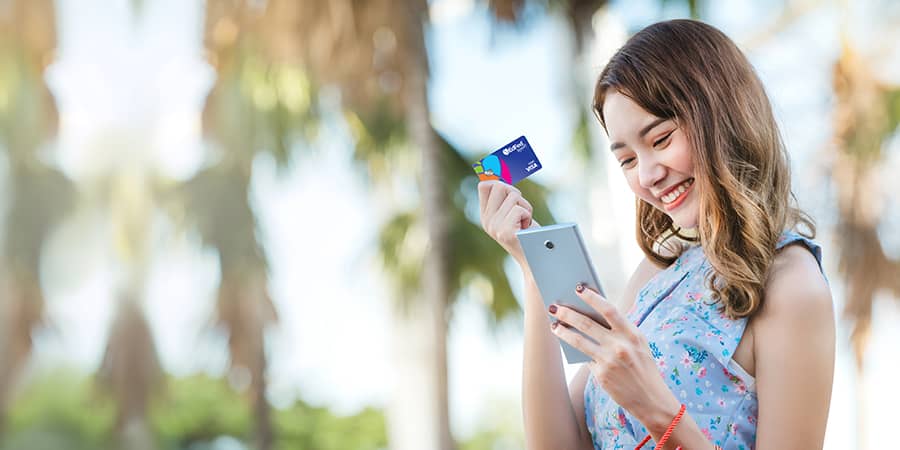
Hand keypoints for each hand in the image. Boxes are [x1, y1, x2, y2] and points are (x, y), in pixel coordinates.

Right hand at [477, 180, 538, 267]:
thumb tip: (502, 169)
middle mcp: (486, 221)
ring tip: (525, 222)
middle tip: (521, 210)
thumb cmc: (529, 234)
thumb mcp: (514, 213)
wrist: (535, 260)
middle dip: (516, 194)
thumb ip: (507, 197)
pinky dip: (528, 216)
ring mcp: (494, 227)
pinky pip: (519, 209)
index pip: (484, 185)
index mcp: (486, 215)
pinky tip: (527, 229)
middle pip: (499, 185)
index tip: (510, 187)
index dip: (498, 180)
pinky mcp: (505, 232)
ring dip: (525, 207)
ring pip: (513, 196)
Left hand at [548, 283, 680, 428]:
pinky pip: (584, 358)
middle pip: (587, 324)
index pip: (609, 310)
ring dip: (563, 331)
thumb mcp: (638, 345)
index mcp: (632, 334)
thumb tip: (591, 315)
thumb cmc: (643, 367)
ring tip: (553, 325)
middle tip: (554, 306)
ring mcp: (609, 361)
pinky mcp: (601, 375)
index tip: (578, 288)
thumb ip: (620, 330)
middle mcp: (620, 345)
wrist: (651, 399)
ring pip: (579, 340)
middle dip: (567, 313)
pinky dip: (574, 349)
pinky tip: (566, 343)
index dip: (592, 298)